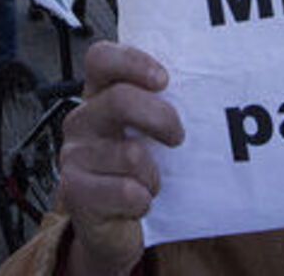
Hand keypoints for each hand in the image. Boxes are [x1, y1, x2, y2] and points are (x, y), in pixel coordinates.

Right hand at [60, 42, 184, 275]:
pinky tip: (137, 202)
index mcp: (99, 94)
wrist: (114, 225)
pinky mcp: (75, 190)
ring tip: (150, 181)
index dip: (132, 62)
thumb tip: (209, 83)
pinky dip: (143, 200)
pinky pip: (126, 191)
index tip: (163, 80)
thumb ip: (160, 102)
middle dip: (160, 118)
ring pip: (130, 153)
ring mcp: (74, 154)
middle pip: (120, 100)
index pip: (101, 58)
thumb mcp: (146, 129)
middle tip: (177, 136)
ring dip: (153, 175)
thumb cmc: (136, 168)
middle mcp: (81, 119)